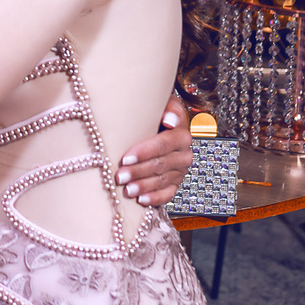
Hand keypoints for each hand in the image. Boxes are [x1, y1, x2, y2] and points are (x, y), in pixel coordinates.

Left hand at [116, 92, 191, 207]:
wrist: (160, 124)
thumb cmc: (155, 114)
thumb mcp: (160, 104)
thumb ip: (166, 107)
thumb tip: (169, 119)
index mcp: (181, 134)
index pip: (162, 144)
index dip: (144, 152)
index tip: (125, 158)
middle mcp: (184, 153)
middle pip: (160, 164)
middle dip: (138, 171)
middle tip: (120, 176)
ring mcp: (180, 170)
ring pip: (162, 181)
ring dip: (143, 186)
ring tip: (127, 190)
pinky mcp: (176, 183)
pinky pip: (168, 194)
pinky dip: (155, 198)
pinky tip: (141, 200)